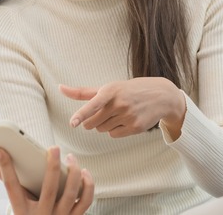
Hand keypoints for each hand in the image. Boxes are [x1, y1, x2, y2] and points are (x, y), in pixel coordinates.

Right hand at [0, 147, 93, 214]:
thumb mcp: (18, 204)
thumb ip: (8, 182)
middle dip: (52, 166)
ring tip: (70, 158)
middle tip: (54, 147)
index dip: (5, 167)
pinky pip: (85, 201)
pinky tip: (84, 172)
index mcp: (21, 212)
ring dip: (74, 173)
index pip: (11, 187)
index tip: (0, 149)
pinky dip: (88, 185)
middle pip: (49, 189)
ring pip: (71, 193)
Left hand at [60, 77, 185, 138]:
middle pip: (91, 123)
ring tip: (119, 113)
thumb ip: (83, 92)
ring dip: (105, 125)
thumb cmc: (130, 90)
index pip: (93, 103)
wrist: (162, 96)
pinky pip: (113, 135)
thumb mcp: (109, 87)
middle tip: (106, 111)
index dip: (82, 114)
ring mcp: (128, 116)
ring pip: (102, 129)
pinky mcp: (135, 127)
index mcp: (111, 90)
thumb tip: (60, 87)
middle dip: (93, 121)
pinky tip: (126, 120)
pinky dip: (116, 130)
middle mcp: (119, 103)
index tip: (73, 122)